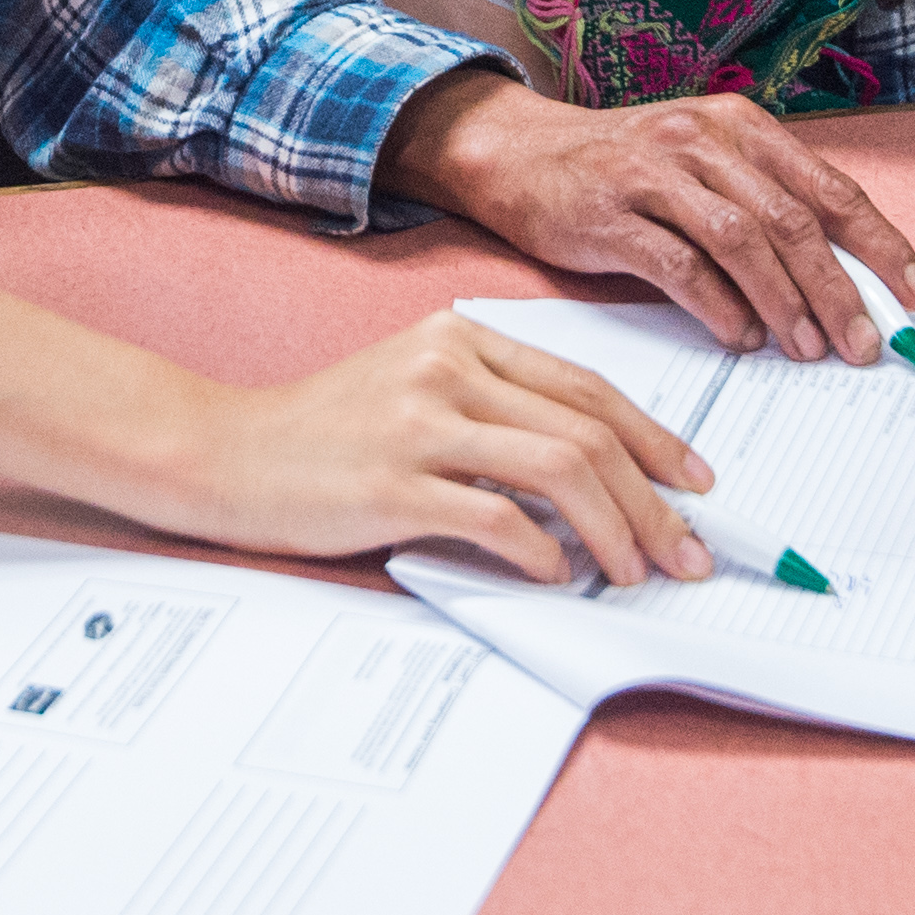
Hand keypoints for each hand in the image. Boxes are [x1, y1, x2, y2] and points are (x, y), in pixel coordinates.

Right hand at [183, 310, 715, 585]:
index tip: (695, 485)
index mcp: (464, 336)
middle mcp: (448, 367)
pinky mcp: (394, 483)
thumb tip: (596, 475)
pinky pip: (499, 520)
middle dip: (653, 500)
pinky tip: (557, 578)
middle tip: (686, 552)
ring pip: (561, 471)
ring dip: (615, 531)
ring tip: (634, 573)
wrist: (219, 451)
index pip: (588, 388)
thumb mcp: (415, 387)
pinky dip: (543, 555)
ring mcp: (420, 422)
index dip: (657, 439)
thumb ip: (496, 410)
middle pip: (588, 432)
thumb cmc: (322, 432)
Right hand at [380, 69, 914, 365]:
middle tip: (866, 344)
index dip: (880, 243)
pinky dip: (716, 306)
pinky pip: (676, 264)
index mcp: (738, 126)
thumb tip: (840, 276)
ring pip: (740, 240)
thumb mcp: (702, 165)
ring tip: (809, 349)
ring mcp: (652, 175)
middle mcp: (701, 140)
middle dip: (838, 287)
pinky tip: (739, 339)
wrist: (518, 153)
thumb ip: (763, 204)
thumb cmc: (623, 168)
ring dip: (783, 301)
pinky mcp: (608, 214)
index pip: (828, 187)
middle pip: (790, 219)